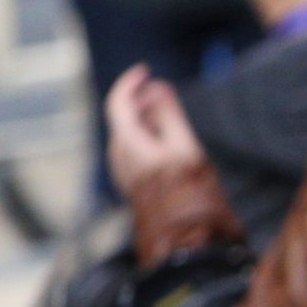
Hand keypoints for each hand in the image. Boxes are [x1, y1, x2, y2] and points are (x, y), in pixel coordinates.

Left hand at [105, 64, 205, 198]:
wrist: (185, 235)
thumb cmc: (188, 192)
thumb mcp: (185, 147)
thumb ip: (169, 115)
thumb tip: (159, 88)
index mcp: (128, 143)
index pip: (118, 102)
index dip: (131, 82)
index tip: (146, 70)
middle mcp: (119, 156)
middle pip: (124, 116)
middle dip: (143, 100)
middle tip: (168, 93)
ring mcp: (124, 170)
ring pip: (129, 133)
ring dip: (147, 119)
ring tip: (172, 118)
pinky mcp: (133, 181)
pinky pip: (135, 149)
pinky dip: (148, 136)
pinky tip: (168, 142)